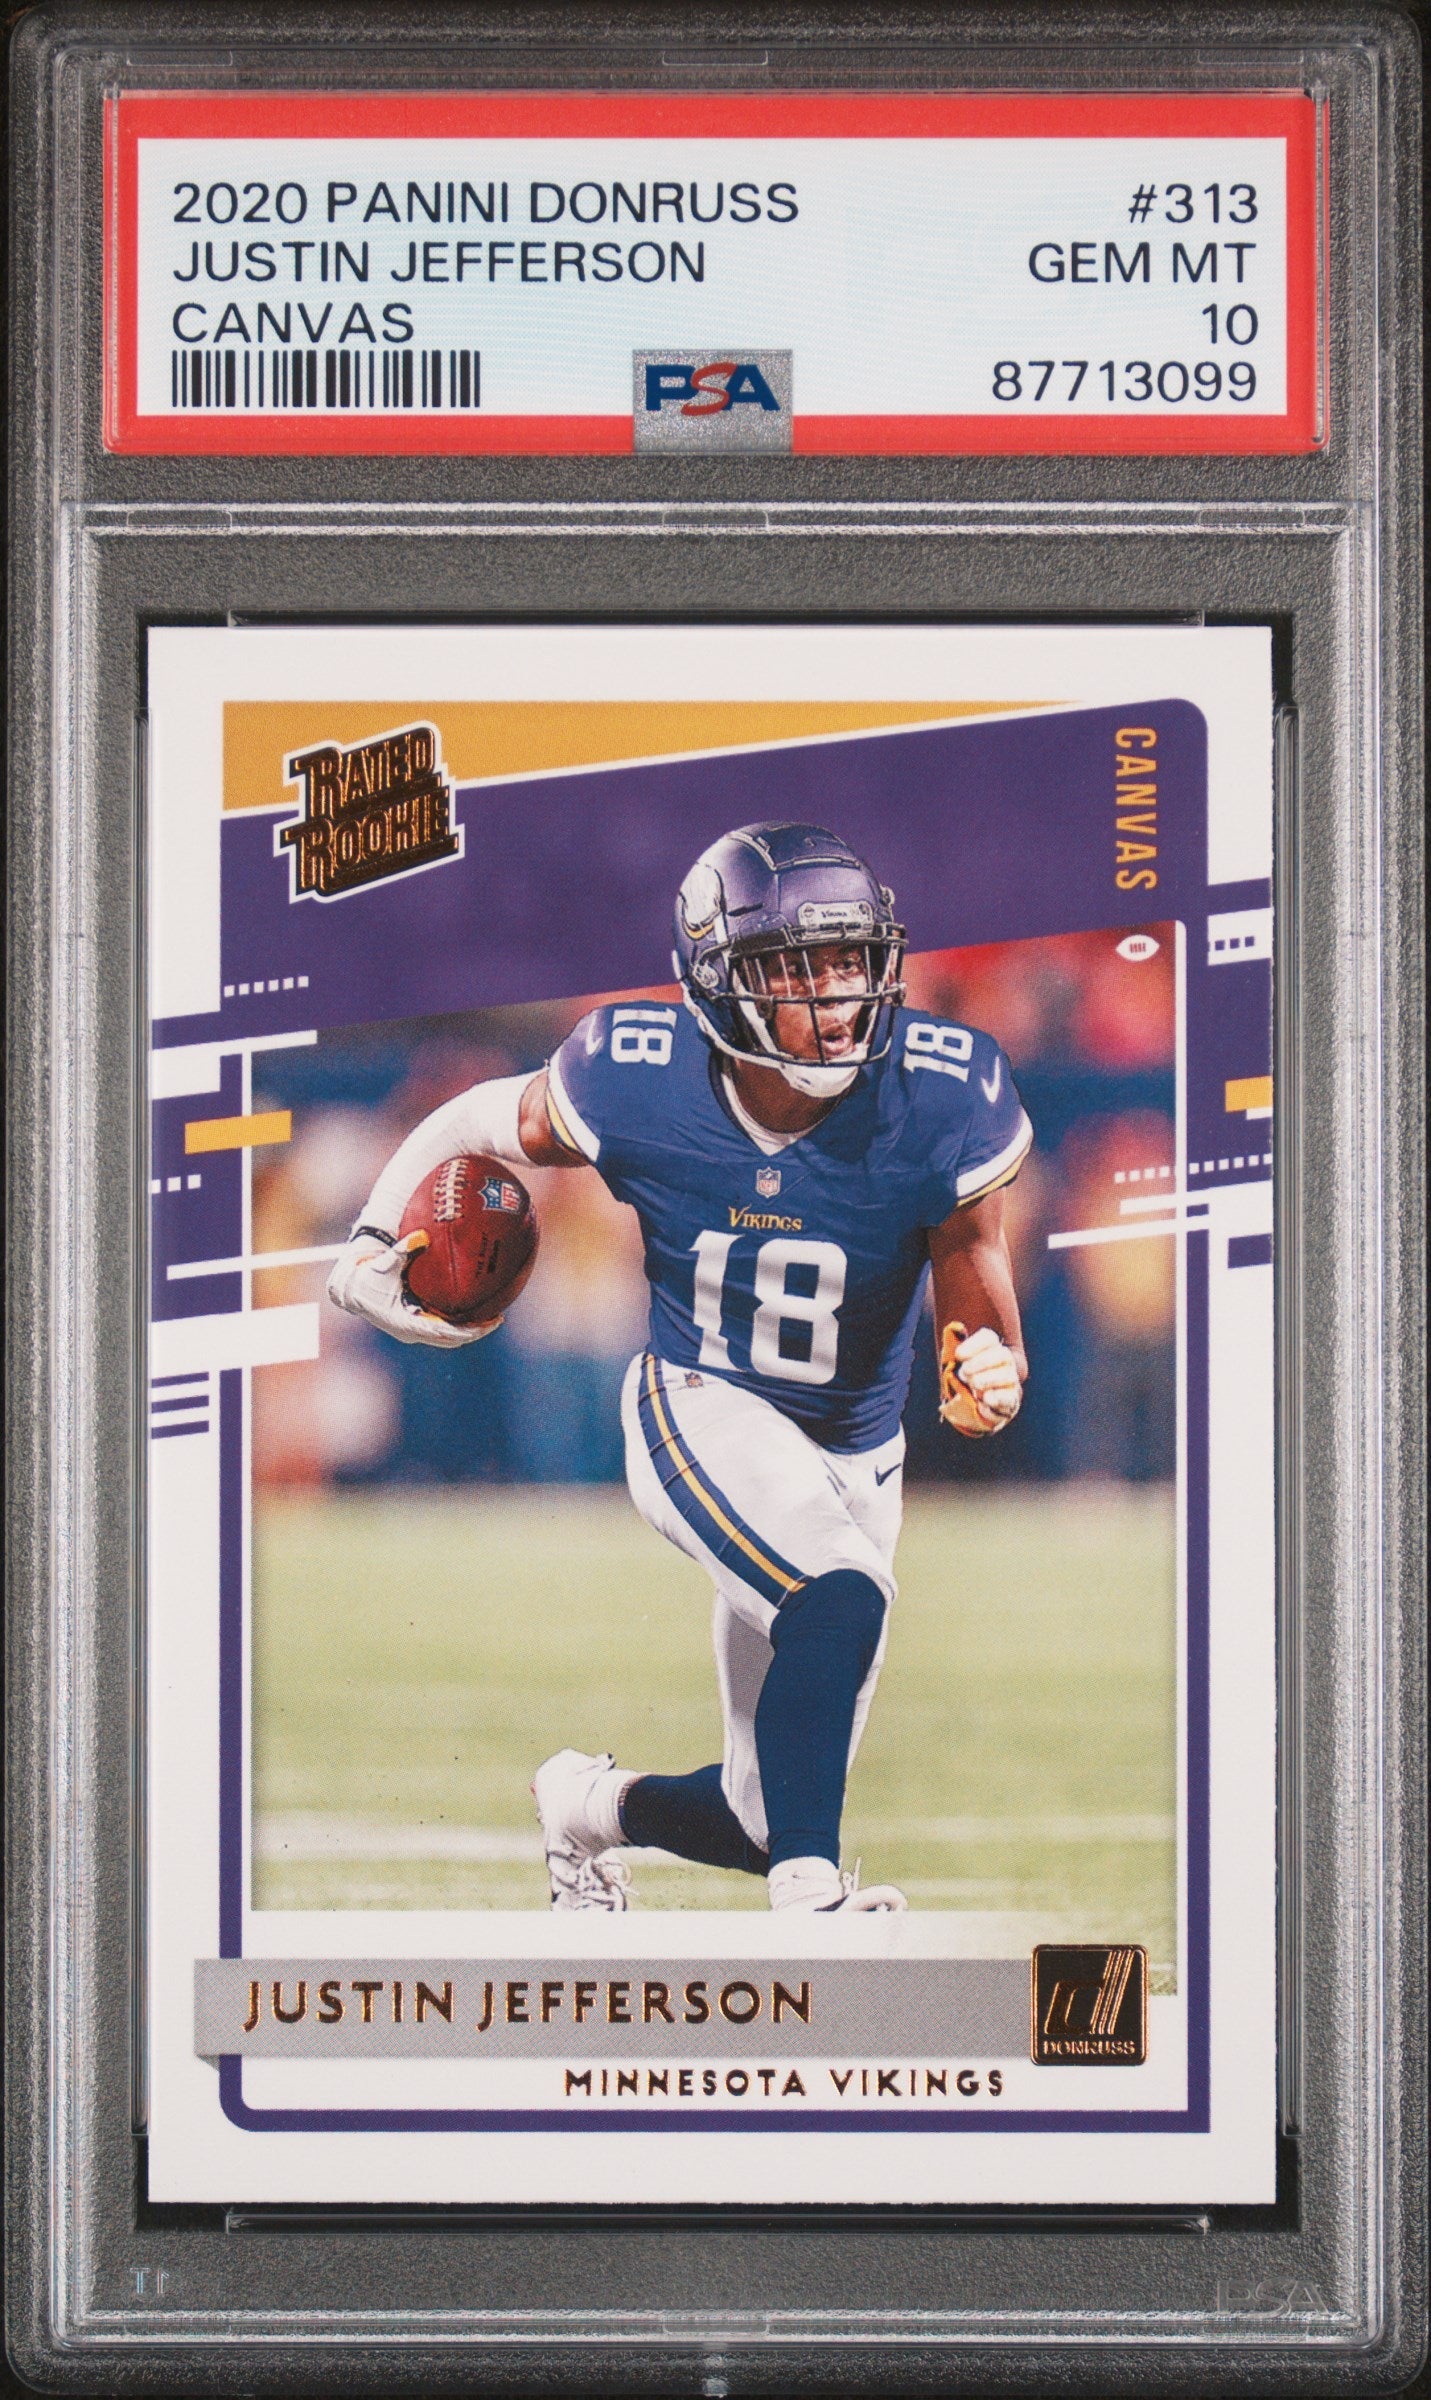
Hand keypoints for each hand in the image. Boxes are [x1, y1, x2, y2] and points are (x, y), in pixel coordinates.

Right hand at [326, 1230, 502, 1348]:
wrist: (351, 1288)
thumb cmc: (369, 1275)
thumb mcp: (386, 1263)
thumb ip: (404, 1249)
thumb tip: (421, 1236)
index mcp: (405, 1321)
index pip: (444, 1333)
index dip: (467, 1330)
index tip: (487, 1324)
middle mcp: (410, 1332)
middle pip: (451, 1339)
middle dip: (474, 1331)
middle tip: (497, 1319)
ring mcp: (412, 1332)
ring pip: (447, 1338)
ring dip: (468, 1331)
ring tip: (491, 1319)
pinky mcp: (414, 1327)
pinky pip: (441, 1332)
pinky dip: (457, 1327)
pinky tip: (473, 1316)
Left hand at [939, 1320, 1022, 1436]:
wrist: (978, 1398)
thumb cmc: (966, 1375)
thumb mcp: (956, 1361)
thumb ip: (953, 1345)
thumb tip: (954, 1330)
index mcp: (991, 1346)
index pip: (989, 1338)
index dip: (974, 1344)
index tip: (958, 1355)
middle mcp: (1005, 1361)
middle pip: (1002, 1354)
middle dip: (981, 1363)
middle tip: (964, 1372)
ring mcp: (1011, 1380)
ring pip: (1008, 1376)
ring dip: (987, 1380)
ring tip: (973, 1385)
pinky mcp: (1012, 1400)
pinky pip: (1010, 1398)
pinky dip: (996, 1399)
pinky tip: (983, 1400)